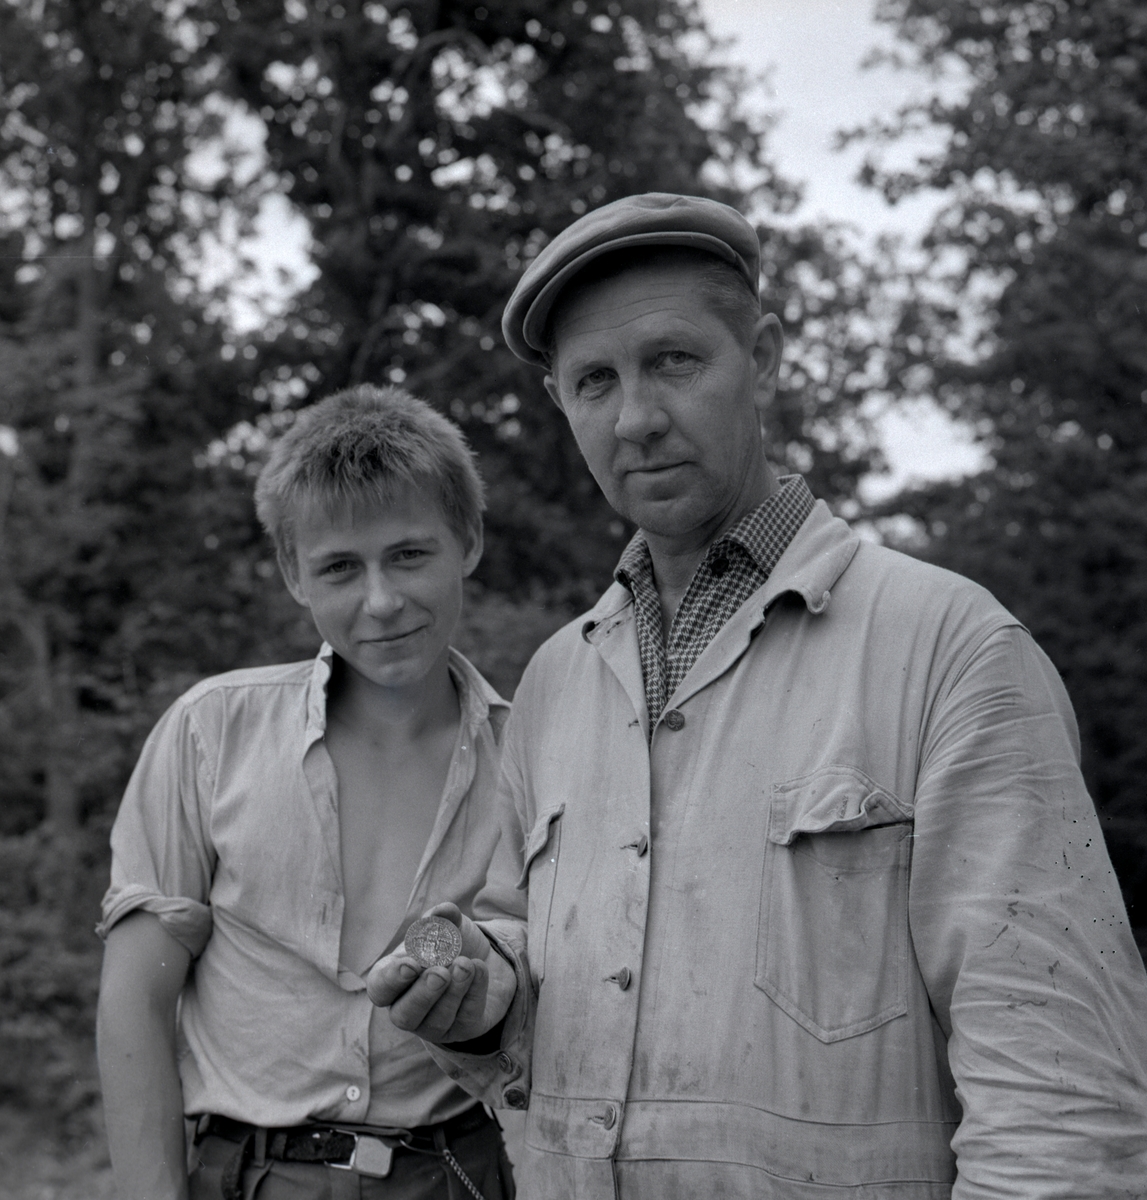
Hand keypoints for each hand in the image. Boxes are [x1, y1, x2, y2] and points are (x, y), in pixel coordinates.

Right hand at [365, 903, 515, 1043]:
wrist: (485, 961)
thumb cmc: (452, 945)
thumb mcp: (447, 927)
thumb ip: (442, 918)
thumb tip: (441, 911)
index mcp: (393, 979)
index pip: (380, 988)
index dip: (392, 979)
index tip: (411, 964)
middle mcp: (407, 1007)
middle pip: (404, 1014)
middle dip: (423, 994)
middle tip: (440, 972)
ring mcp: (434, 1024)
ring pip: (436, 1020)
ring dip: (453, 992)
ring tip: (466, 965)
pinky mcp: (462, 1030)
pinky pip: (465, 1018)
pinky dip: (474, 992)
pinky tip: (480, 970)